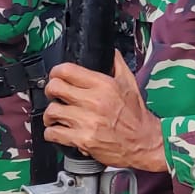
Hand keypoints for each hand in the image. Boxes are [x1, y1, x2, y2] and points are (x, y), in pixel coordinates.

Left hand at [43, 57, 164, 172]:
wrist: (144, 142)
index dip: (56, 72)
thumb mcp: (130, 83)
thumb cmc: (136, 115)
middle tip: (54, 96)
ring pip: (51, 111)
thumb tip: (108, 51)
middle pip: (55, 88)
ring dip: (50, 115)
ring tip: (56, 116)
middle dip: (50, 91)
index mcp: (103, 84)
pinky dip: (52, 133)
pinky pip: (54, 133)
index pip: (67, 70)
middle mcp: (94, 101)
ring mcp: (87, 121)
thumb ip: (117, 64)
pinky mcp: (83, 140)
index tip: (56, 77)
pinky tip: (59, 131)